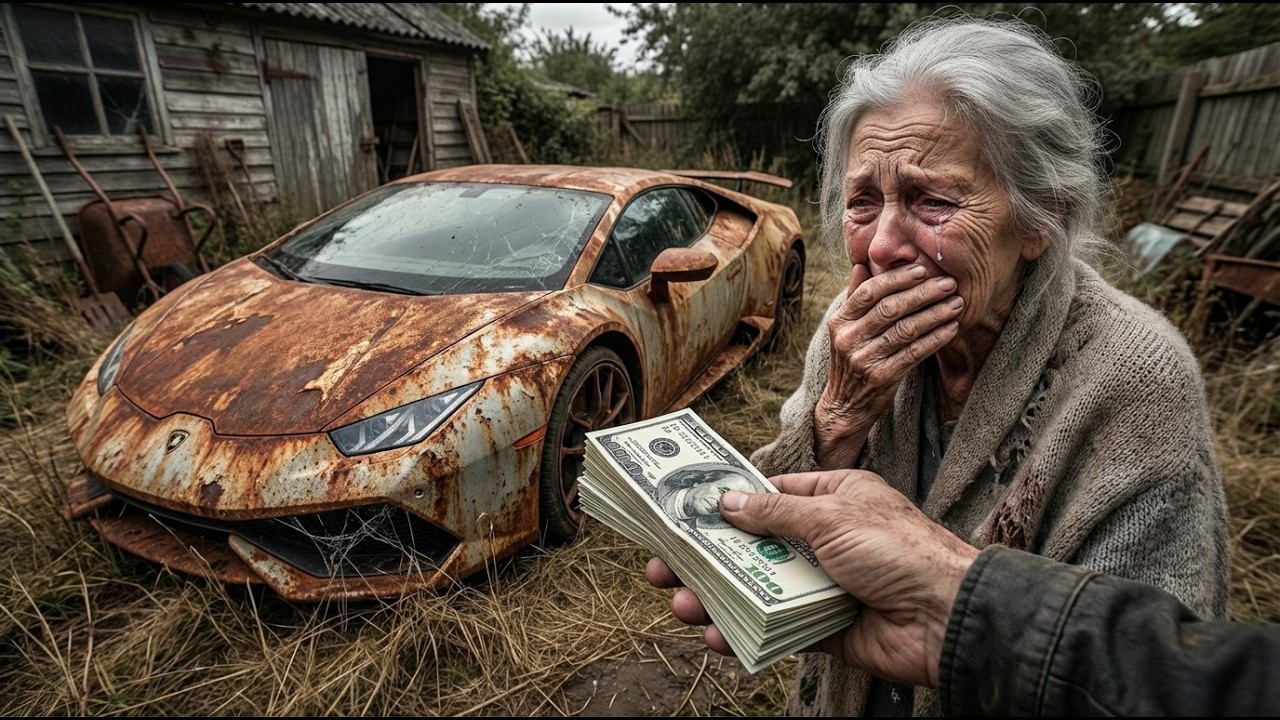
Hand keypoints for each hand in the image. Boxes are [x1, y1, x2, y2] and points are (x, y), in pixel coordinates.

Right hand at [646, 469, 978, 687]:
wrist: (945, 618)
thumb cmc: (900, 551)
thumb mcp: (832, 516)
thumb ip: (775, 514)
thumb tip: (728, 502)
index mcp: (834, 499)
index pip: (770, 497)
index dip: (728, 504)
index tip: (685, 511)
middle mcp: (826, 541)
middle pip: (754, 547)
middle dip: (709, 557)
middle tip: (664, 564)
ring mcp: (823, 585)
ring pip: (759, 589)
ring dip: (718, 596)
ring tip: (682, 603)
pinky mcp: (823, 627)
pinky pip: (775, 627)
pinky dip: (745, 631)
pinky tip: (715, 633)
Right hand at [813, 263, 961, 468]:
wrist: (845, 406)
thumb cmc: (852, 361)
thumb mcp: (846, 329)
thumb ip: (855, 298)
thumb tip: (862, 265)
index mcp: (839, 321)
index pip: (868, 292)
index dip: (897, 278)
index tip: (922, 269)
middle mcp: (848, 339)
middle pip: (890, 308)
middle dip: (923, 293)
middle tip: (948, 283)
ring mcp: (864, 359)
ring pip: (905, 330)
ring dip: (935, 314)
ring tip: (956, 303)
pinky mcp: (881, 377)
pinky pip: (914, 352)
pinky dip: (935, 339)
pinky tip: (951, 328)